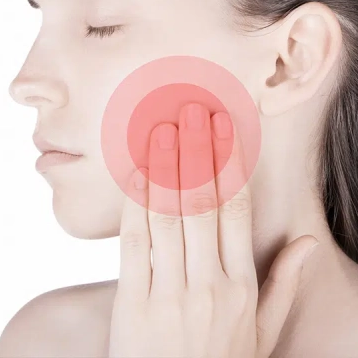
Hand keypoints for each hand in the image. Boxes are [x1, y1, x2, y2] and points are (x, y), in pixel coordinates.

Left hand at [108, 103, 319, 357]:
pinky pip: (134, 243)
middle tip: (192, 109)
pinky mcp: (133, 301)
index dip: (228, 164)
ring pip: (167, 216)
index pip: (235, 211)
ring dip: (164, 168)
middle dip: (196, 151)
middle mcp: (207, 284)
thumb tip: (309, 243)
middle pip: (201, 204)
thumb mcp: (262, 333)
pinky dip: (135, 204)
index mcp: (240, 287)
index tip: (225, 127)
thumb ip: (283, 285)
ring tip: (161, 128)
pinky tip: (136, 174)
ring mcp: (169, 292)